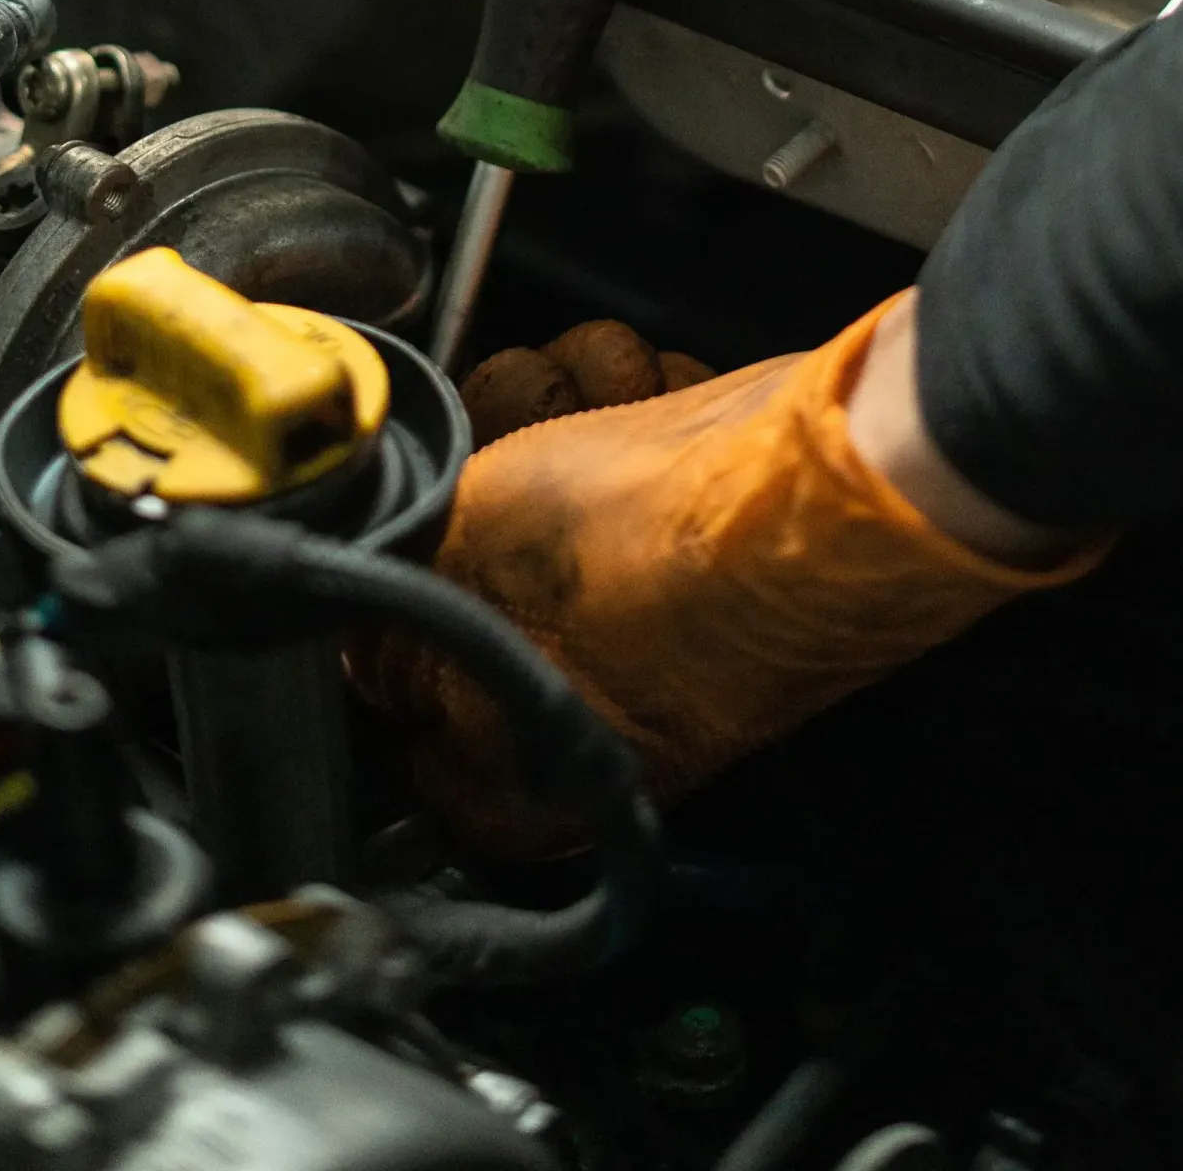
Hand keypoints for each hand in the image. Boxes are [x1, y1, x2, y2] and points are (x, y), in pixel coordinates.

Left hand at [356, 294, 1101, 851]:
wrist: (847, 468)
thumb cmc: (678, 544)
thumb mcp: (466, 557)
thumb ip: (379, 594)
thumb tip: (336, 613)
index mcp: (518, 780)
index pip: (380, 696)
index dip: (373, 585)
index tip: (395, 512)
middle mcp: (580, 710)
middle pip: (460, 560)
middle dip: (484, 466)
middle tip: (523, 446)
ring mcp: (640, 609)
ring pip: (533, 474)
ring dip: (558, 409)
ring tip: (612, 416)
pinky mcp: (691, 522)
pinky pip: (612, 440)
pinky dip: (628, 402)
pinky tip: (660, 402)